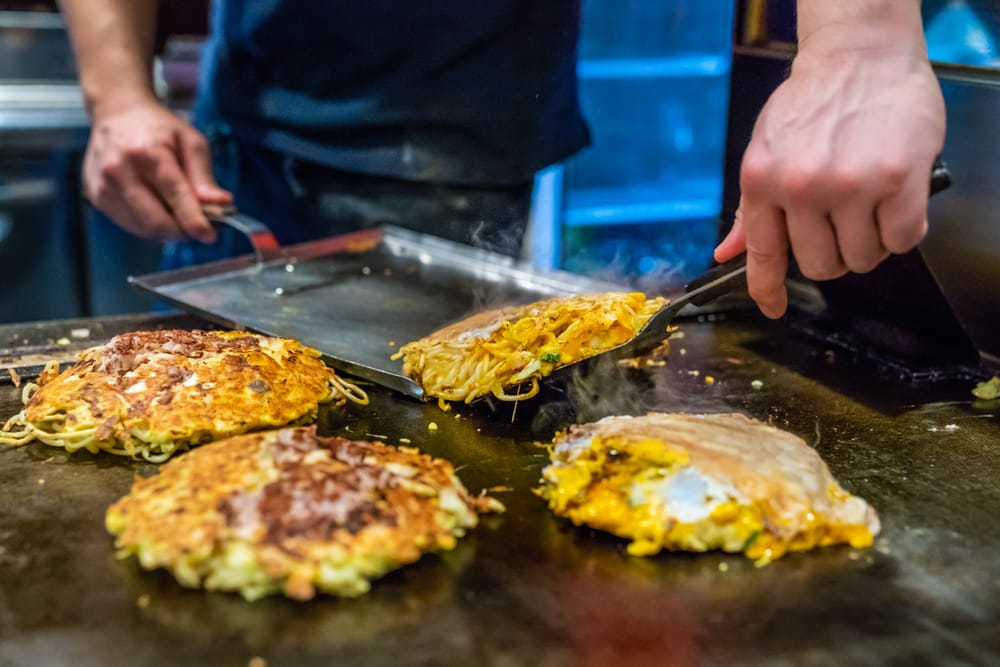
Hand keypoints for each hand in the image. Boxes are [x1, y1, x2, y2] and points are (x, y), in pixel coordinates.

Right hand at [82, 100, 232, 242]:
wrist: (118, 114)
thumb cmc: (159, 129)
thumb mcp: (191, 142)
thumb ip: (204, 176)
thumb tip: (222, 204)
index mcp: (148, 152)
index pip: (175, 196)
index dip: (194, 222)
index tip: (211, 236)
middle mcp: (119, 169)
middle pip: (156, 221)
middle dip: (183, 232)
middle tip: (200, 228)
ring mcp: (103, 185)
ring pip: (143, 228)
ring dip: (168, 231)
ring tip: (180, 215)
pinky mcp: (96, 197)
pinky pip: (130, 225)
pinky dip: (150, 226)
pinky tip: (159, 210)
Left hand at [715, 42, 945, 317]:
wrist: (859, 56)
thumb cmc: (812, 103)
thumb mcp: (765, 150)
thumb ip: (750, 209)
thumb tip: (726, 255)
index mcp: (761, 181)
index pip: (762, 255)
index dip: (767, 290)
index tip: (772, 308)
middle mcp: (801, 187)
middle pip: (820, 266)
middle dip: (835, 254)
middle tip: (844, 223)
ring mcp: (850, 185)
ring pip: (862, 258)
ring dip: (871, 242)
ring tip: (870, 205)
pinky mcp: (898, 179)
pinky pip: (902, 239)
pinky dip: (903, 229)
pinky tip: (896, 201)